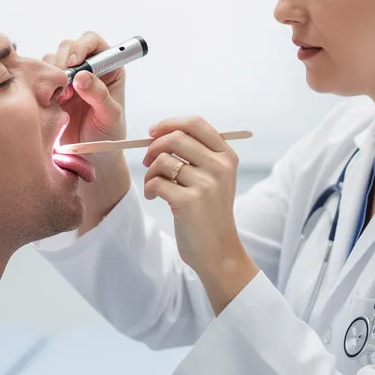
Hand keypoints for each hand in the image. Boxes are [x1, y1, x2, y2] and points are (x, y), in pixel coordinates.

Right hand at [44, 31, 126, 146]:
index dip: (82, 46)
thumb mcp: (110, 115)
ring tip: (61, 98)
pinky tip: (50, 101)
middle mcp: (88, 68)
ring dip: (52, 74)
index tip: (75, 63)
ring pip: (52, 60)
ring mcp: (69, 78)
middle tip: (64, 83)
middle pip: (69, 46)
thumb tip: (82, 76)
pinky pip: (41, 77)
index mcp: (109, 68)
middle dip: (63, 60)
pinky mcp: (53, 89)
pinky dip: (41, 84)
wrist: (91, 155)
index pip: (93, 42)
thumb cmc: (108, 134)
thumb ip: (99, 95)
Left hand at [142, 116, 257, 311]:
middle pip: (176, 138)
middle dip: (154, 147)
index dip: (170, 123)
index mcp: (227, 156)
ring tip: (153, 185)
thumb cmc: (210, 212)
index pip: (196, 124)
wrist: (218, 250)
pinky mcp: (189, 202)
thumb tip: (159, 133)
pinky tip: (154, 197)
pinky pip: (155, 182)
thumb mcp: (216, 178)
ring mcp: (206, 184)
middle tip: (147, 160)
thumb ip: (197, 154)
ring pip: (163, 161)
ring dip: (150, 172)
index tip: (153, 132)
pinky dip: (148, 188)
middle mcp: (220, 167)